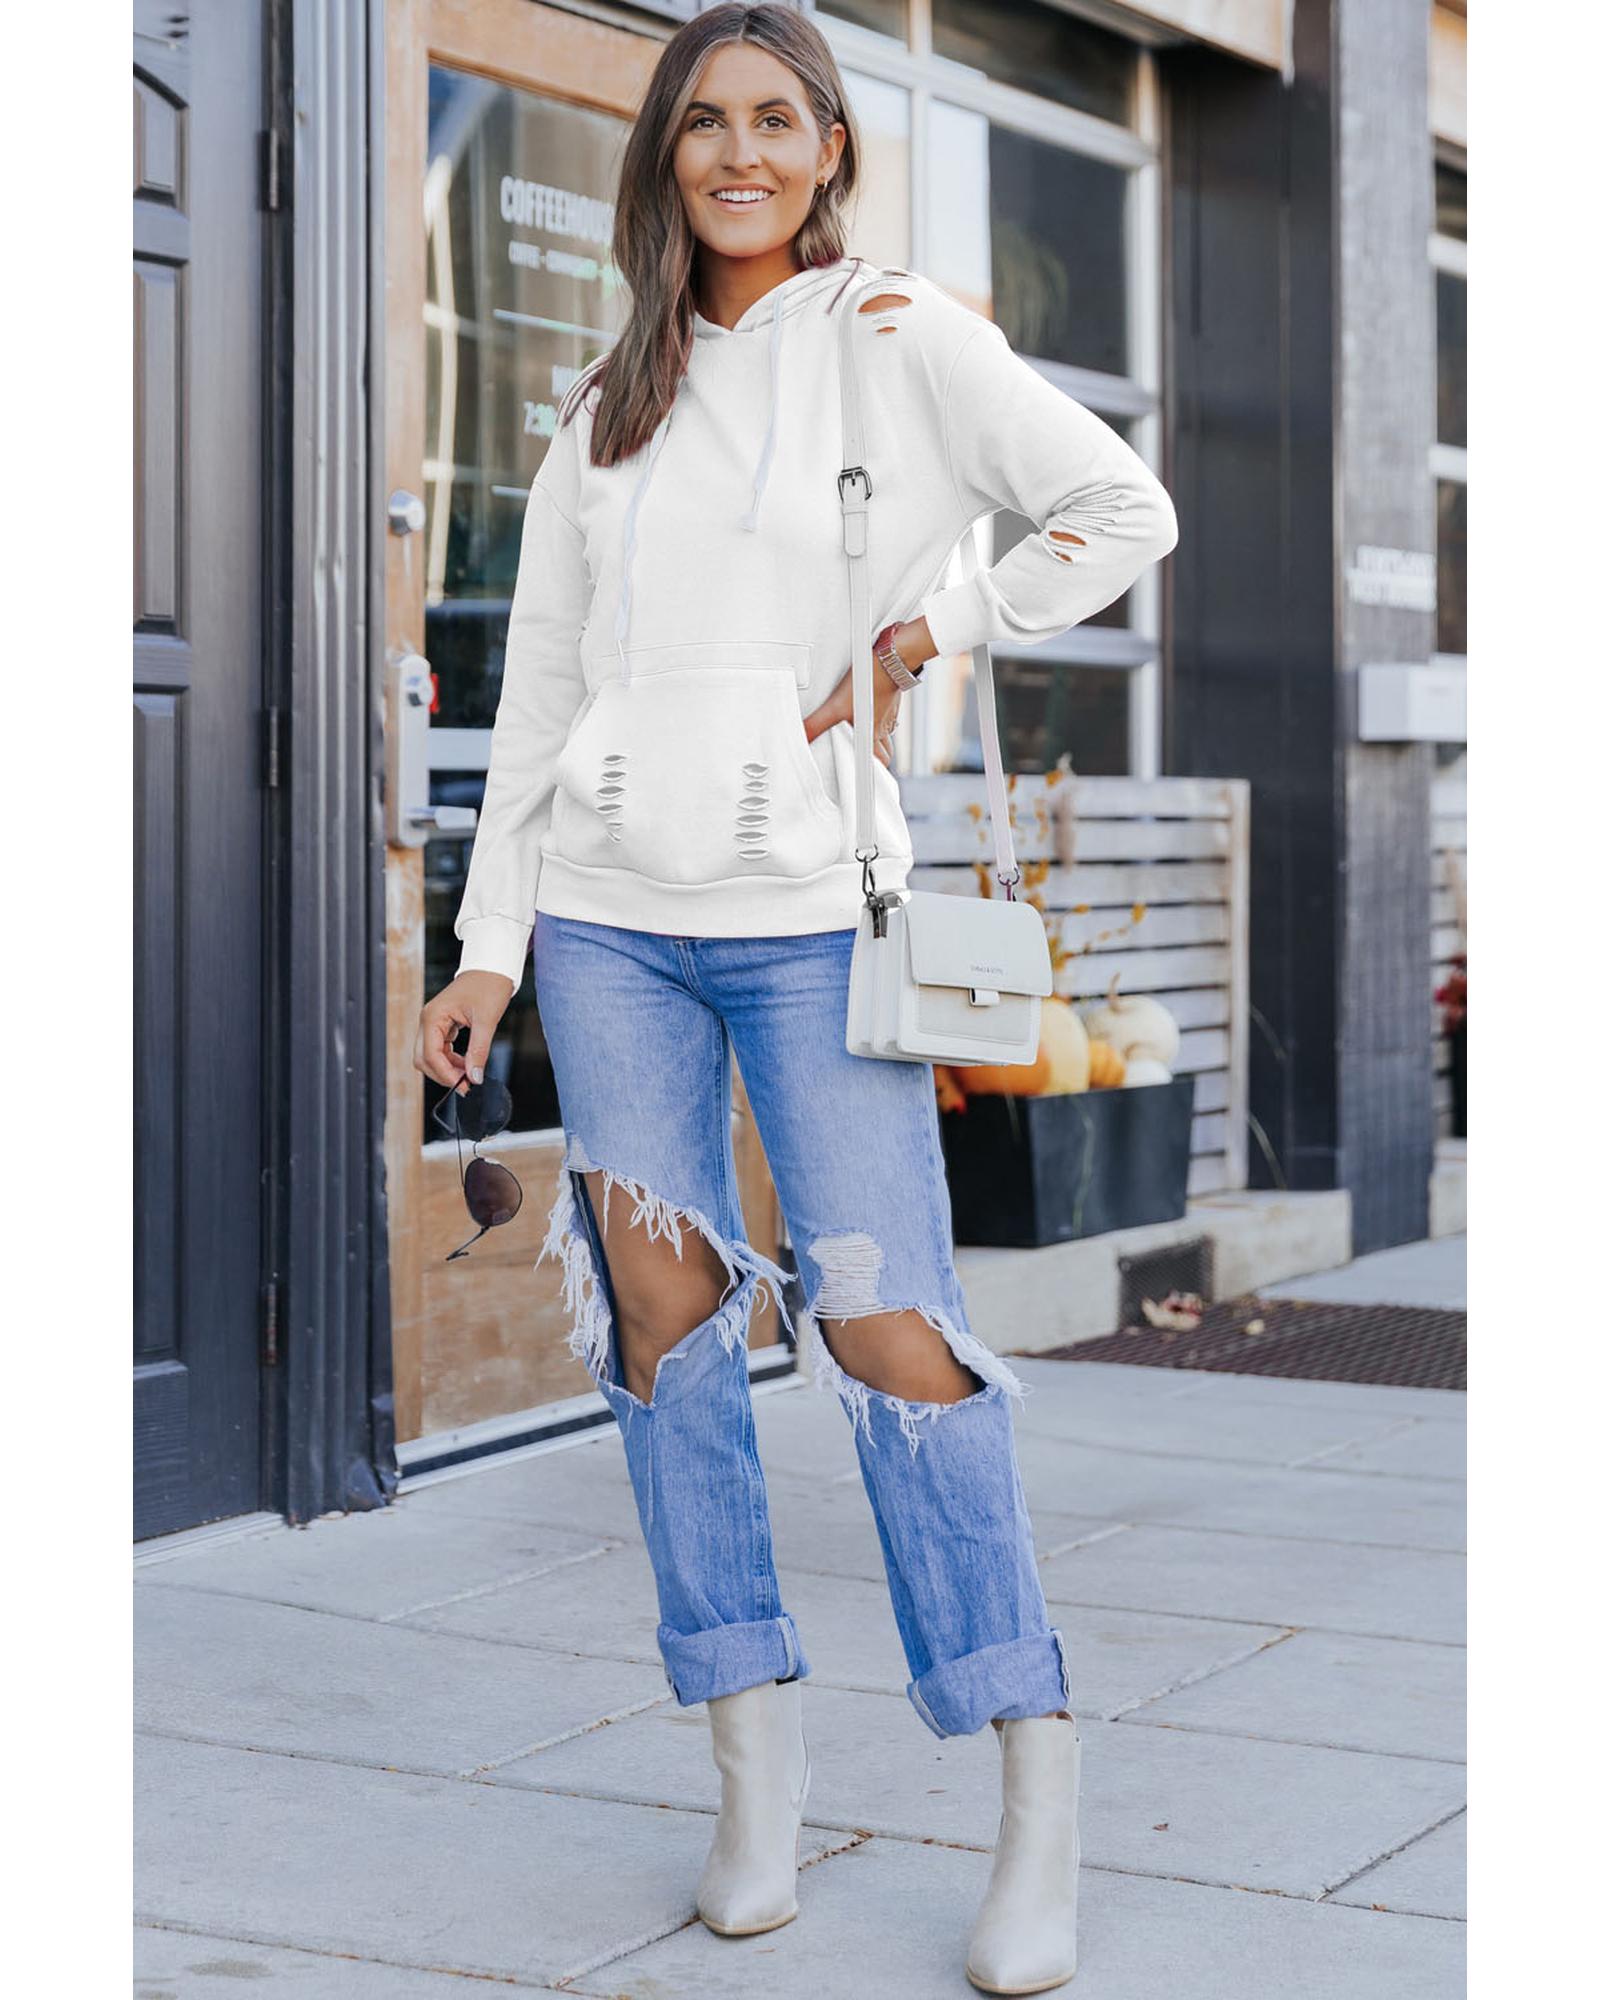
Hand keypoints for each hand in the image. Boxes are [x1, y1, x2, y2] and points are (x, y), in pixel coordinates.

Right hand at [413, 970, 515, 1094]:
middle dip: (442, 1074)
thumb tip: (474, 1076)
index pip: (430, 1054)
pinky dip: (450, 1061)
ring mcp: (433, 1022)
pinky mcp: (441, 1025)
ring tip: (468, 1076)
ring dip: (446, 1069)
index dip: (445, 1074)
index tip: (463, 1086)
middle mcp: (428, 1020)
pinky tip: (466, 1065)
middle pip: (423, 1058)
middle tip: (465, 1086)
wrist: (492, 968)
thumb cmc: (488, 985)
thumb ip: (479, 1050)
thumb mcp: (486, 1020)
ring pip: (429, 1056)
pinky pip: (439, 1049)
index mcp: (433, 1016)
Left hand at [803, 616, 934, 767]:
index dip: (874, 774)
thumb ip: (816, 724)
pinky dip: (880, 717)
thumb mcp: (835, 707)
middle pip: (886, 753)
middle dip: (877, 760)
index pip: (880, 764)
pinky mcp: (890, 698)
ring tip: (864, 738)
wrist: (890, 659)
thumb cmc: (868, 683)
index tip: (868, 782)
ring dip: (878, 739)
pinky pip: (887, 714)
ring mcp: (889, 713)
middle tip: (864, 760)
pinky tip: (870, 709)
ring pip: (887, 734)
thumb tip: (802, 738)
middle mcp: (883, 727)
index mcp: (871, 735)